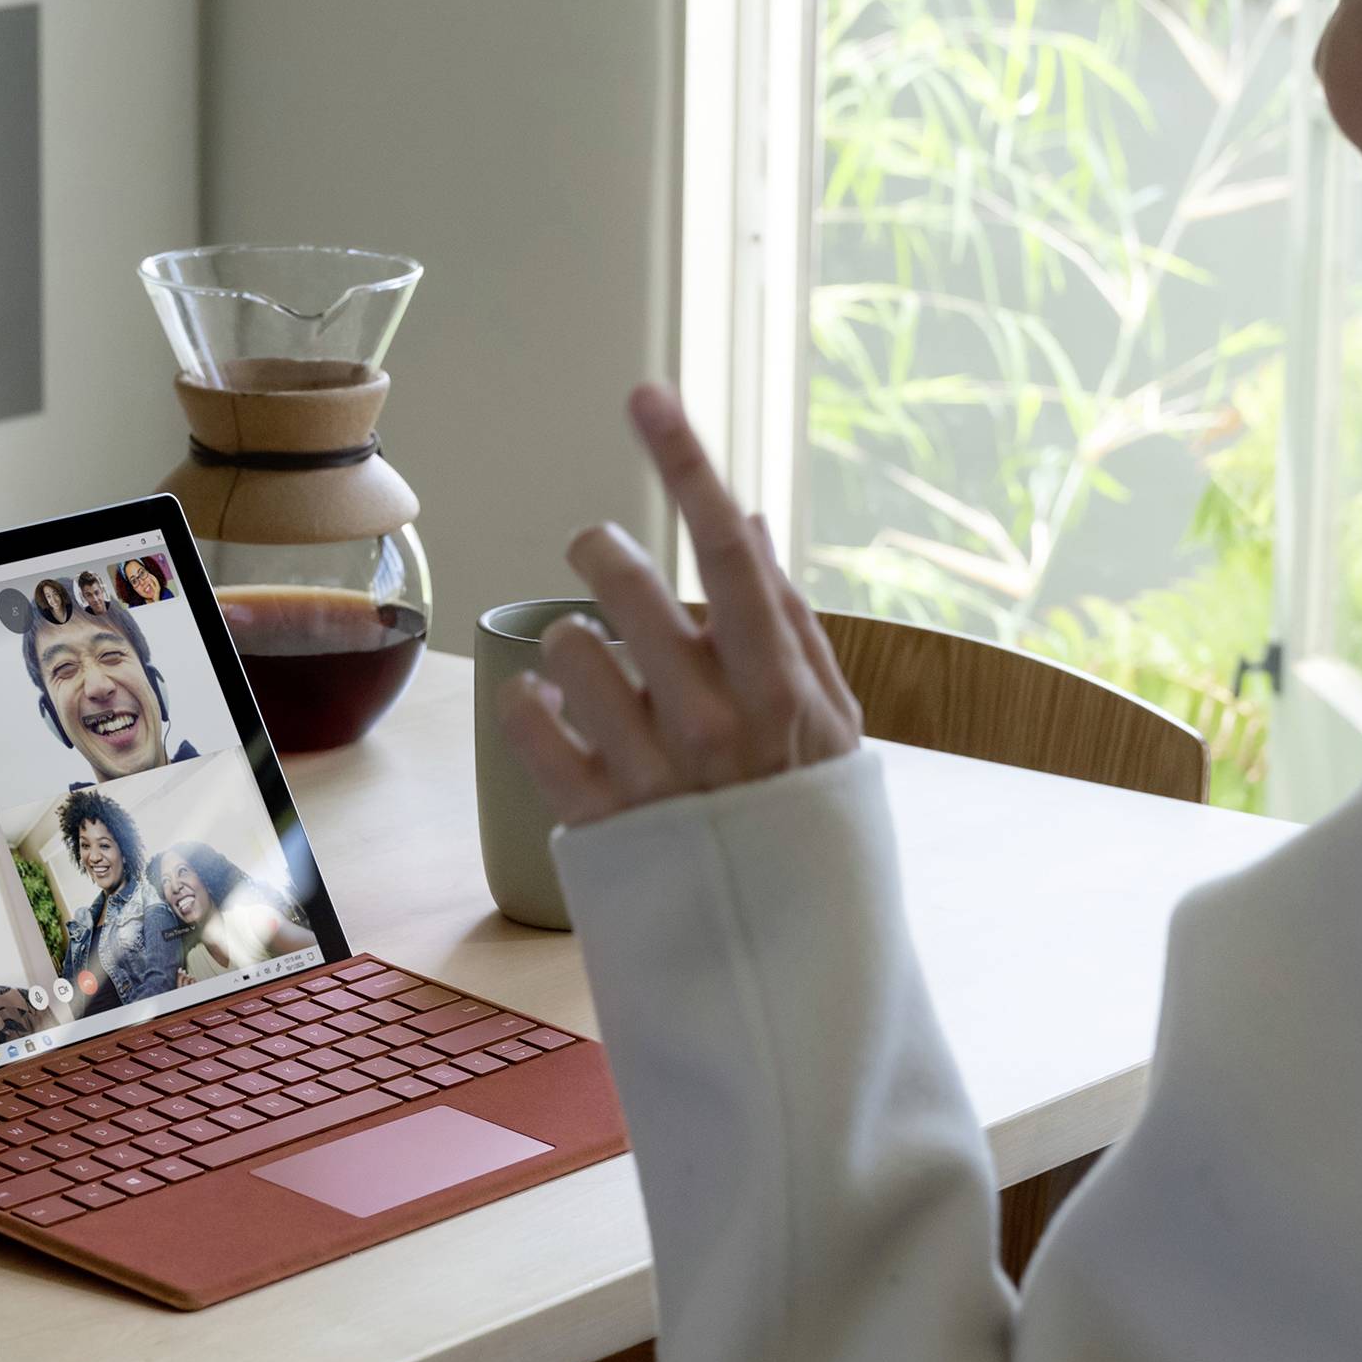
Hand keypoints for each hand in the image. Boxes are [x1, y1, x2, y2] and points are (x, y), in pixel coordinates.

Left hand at [500, 384, 863, 826]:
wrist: (790, 967)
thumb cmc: (810, 826)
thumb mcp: (832, 726)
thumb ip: (790, 621)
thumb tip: (750, 515)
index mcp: (783, 688)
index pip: (732, 550)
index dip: (688, 462)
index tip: (647, 394)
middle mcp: (716, 723)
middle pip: (629, 583)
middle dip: (604, 551)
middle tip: (603, 555)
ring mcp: (654, 775)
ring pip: (568, 648)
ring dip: (570, 642)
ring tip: (589, 666)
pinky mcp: (600, 824)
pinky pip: (532, 729)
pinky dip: (529, 706)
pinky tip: (548, 709)